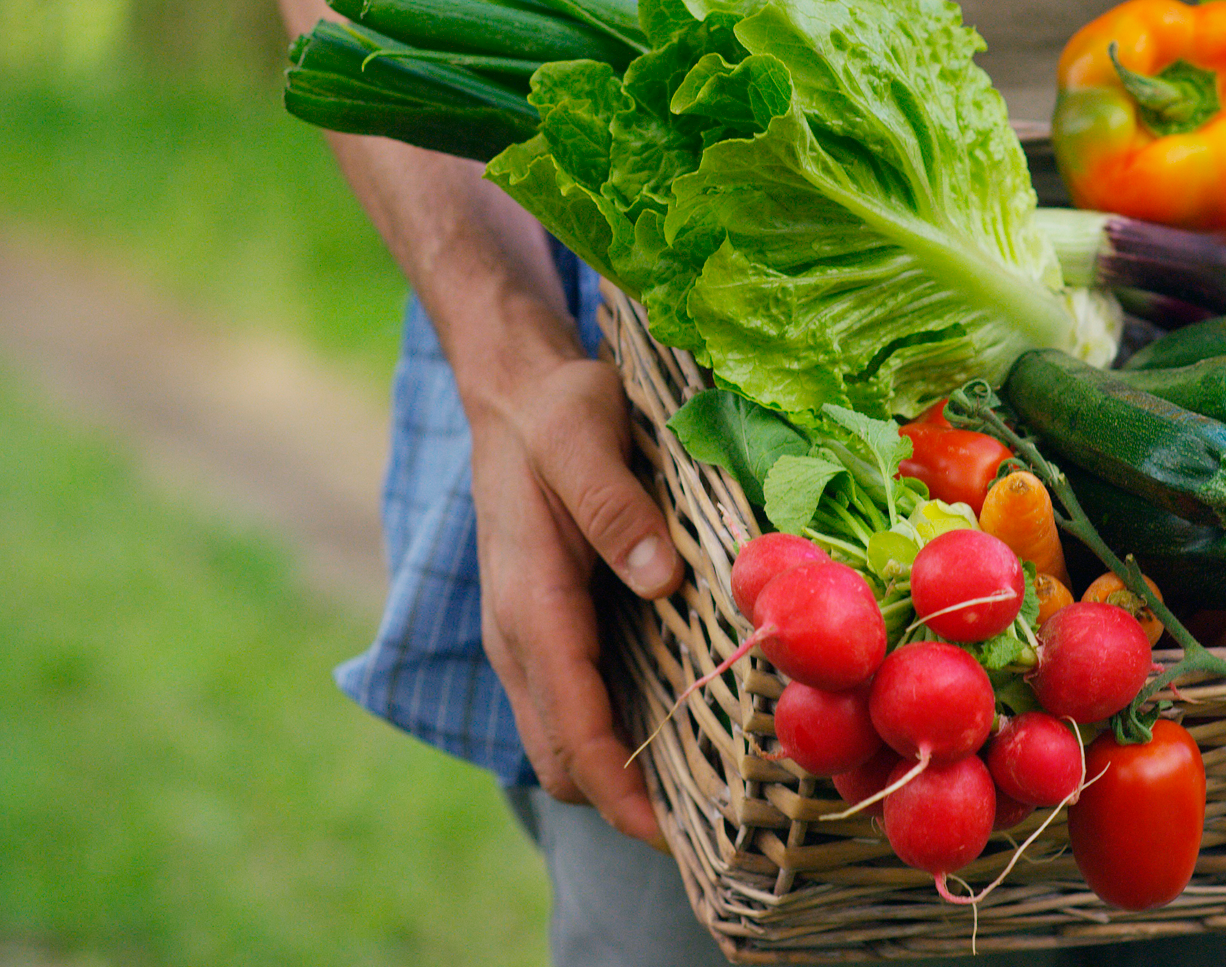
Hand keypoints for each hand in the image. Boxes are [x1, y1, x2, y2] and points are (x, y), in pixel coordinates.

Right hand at [468, 355, 681, 849]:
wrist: (513, 390)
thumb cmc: (555, 409)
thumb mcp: (583, 434)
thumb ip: (613, 505)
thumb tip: (658, 579)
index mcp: (530, 604)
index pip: (571, 728)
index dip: (620, 792)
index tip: (674, 836)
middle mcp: (519, 636)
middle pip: (562, 759)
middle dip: (623, 804)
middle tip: (712, 827)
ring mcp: (527, 637)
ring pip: (563, 741)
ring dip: (618, 778)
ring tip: (704, 796)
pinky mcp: (545, 628)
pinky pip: (572, 707)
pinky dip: (613, 738)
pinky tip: (677, 730)